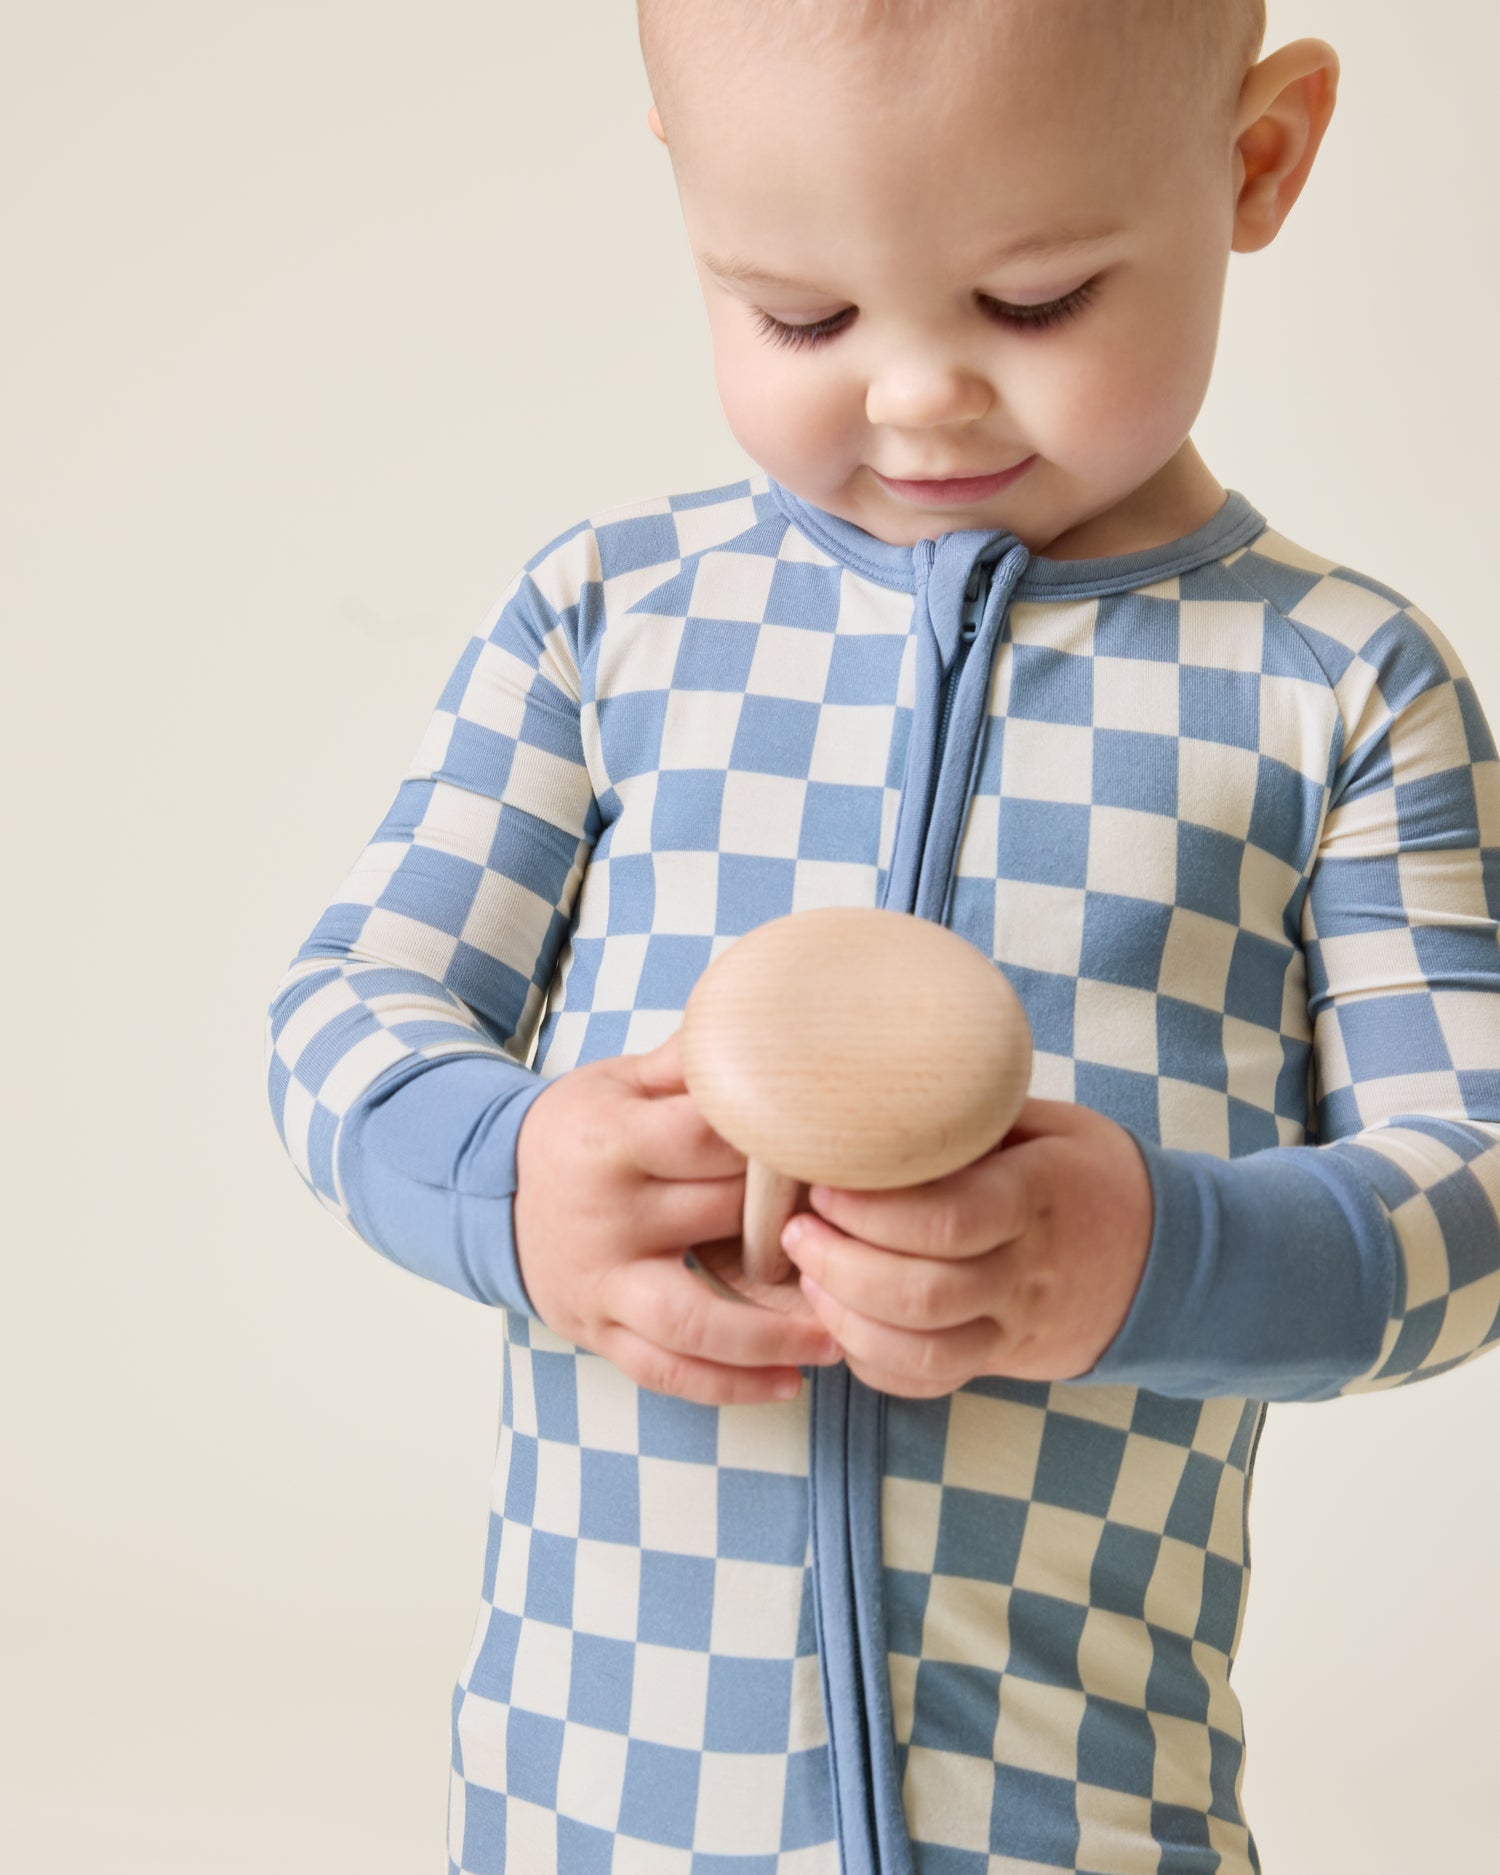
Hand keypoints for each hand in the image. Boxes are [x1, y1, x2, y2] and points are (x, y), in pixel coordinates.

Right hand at [514, 1033, 840, 1406]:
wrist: (493, 1195)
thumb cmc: (582, 1131)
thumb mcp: (620, 1081)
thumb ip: (691, 1064)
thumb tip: (773, 1024)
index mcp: (612, 1140)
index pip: (705, 1139)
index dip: (775, 1143)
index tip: (837, 1148)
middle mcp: (605, 1215)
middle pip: (716, 1221)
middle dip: (792, 1229)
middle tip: (872, 1236)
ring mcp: (601, 1281)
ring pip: (693, 1319)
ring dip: (772, 1335)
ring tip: (839, 1336)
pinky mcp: (599, 1331)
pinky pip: (668, 1371)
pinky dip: (729, 1386)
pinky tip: (789, 1383)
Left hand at [779, 1099, 1152, 1398]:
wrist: (1166, 1259)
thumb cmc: (1088, 1173)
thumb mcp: (1047, 1123)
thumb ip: (972, 1117)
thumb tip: (873, 1095)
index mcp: (1035, 1200)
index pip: (948, 1219)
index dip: (872, 1211)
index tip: (822, 1185)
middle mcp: (1024, 1275)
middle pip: (923, 1295)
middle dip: (841, 1266)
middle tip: (796, 1232)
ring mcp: (1014, 1329)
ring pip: (923, 1352)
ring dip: (847, 1320)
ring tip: (808, 1276)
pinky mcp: (1001, 1364)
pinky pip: (929, 1382)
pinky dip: (873, 1360)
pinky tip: (841, 1320)